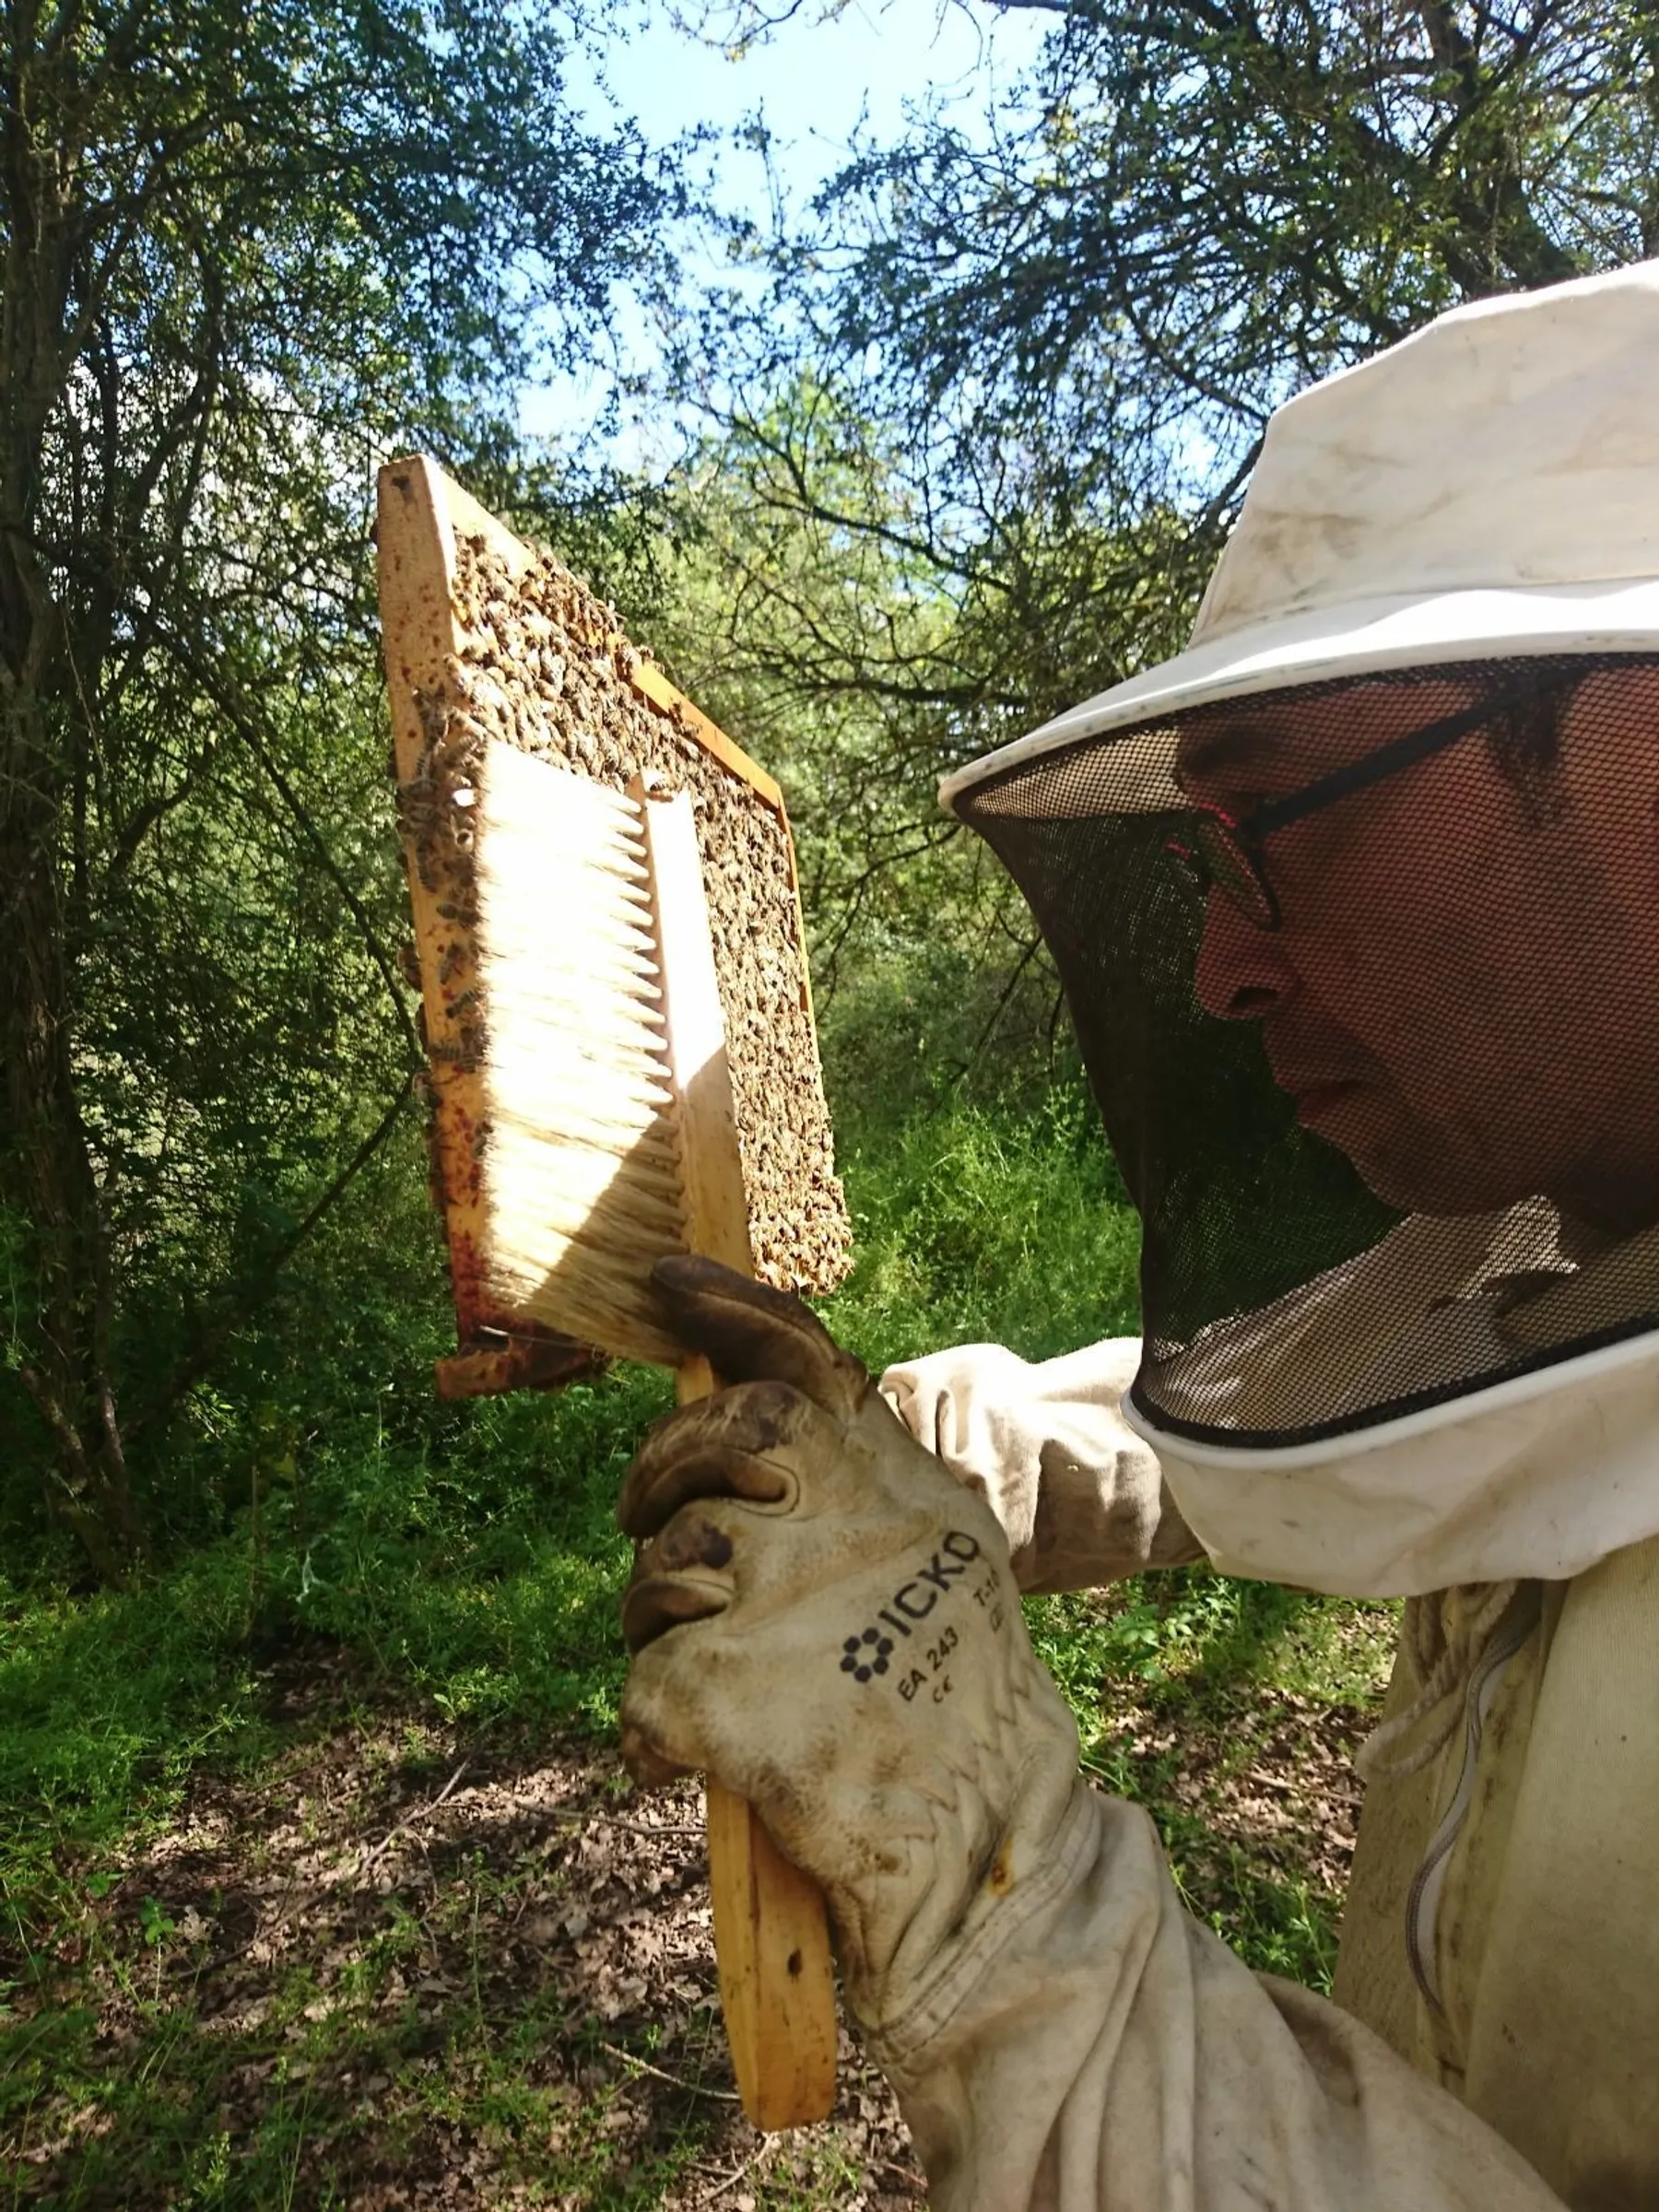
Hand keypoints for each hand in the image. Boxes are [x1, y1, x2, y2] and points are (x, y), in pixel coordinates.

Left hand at [618, 1258, 1082, 2027]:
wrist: (984, 1838)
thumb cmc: (966, 1696)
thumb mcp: (942, 1550)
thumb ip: (867, 1484)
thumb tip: (771, 1446)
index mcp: (885, 1475)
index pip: (799, 1354)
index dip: (729, 1306)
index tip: (667, 1280)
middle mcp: (824, 1511)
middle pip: (709, 1438)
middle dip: (661, 1469)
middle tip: (643, 1513)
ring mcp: (763, 1594)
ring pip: (662, 1569)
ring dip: (660, 1616)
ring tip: (704, 1665)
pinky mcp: (710, 1686)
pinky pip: (643, 1682)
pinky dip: (655, 1729)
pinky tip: (687, 1759)